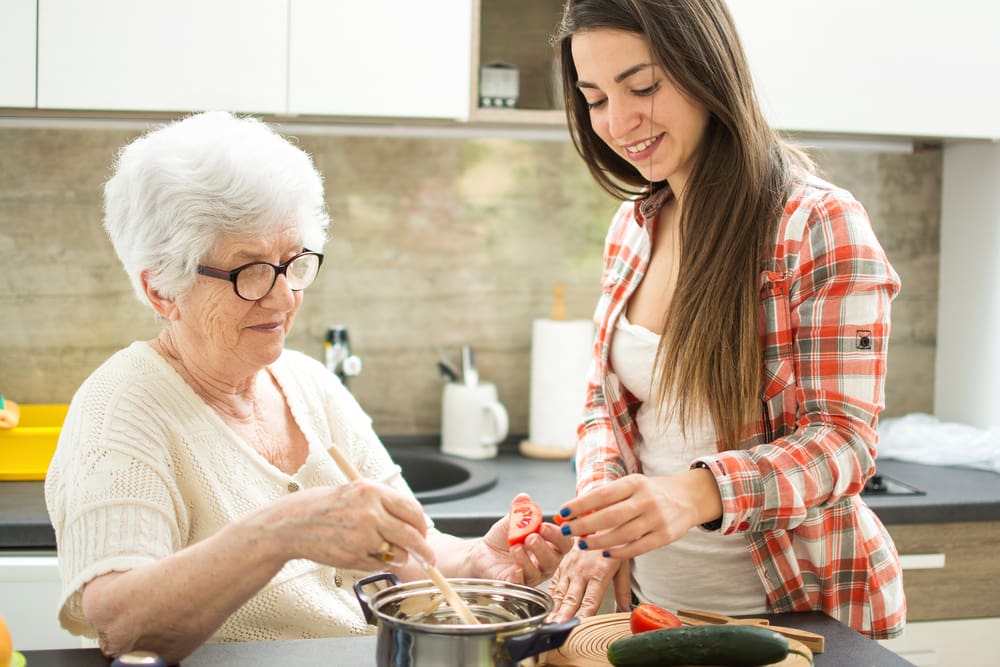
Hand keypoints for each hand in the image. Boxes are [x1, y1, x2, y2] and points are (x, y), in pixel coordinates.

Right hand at [256, 478, 434, 570]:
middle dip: (423, 550)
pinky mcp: (354, 557)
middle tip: (428, 558)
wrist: (294, 523)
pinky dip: (378, 563)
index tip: (424, 533)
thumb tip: (413, 523)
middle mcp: (370, 514)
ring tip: (381, 548)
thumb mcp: (358, 492)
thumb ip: (385, 504)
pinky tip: (363, 552)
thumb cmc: (327, 506)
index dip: (422, 525)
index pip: (413, 510)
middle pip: (411, 536)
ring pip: (398, 554)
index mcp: (373, 492)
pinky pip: (380, 565)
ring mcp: (362, 537)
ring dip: (397, 556)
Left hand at [470, 493, 572, 585]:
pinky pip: (521, 584)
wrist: (483, 552)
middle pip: (553, 560)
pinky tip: (515, 568)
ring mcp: (531, 575)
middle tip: (531, 537)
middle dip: (542, 548)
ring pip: (537, 572)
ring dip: (527, 559)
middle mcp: (544, 562)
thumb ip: (520, 510)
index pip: (563, 543)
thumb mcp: (512, 521)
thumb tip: (524, 498)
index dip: (557, 535)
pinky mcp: (516, 585)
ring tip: (515, 546)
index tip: (544, 525)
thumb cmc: (503, 538)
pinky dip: (519, 576)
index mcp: (549, 545)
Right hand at [546, 548, 630, 621]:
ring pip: (560, 594)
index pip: (591, 601)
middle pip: (571, 600)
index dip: (584, 616)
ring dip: (554, 610)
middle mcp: (582, 572)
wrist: (597, 520)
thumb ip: (623, 589)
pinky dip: (549, 598)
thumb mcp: (623, 564)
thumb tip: (627, 609)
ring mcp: (570, 568)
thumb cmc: (612, 542)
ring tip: (548, 623)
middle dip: (563, 616)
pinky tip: (545, 608)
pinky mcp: (562, 565)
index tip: (578, 628)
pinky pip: (554, 584)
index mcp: (599, 574)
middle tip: (556, 629)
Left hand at [556, 470, 720, 559]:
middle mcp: (645, 500)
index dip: (580, 504)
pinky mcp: (665, 536)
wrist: (690, 497)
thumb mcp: (633, 485)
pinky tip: (605, 553)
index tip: (562, 512)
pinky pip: (638, 548)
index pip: (602, 494)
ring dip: (598, 542)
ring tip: (582, 545)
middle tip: (567, 531)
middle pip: (610, 516)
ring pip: (622, 534)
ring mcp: (657, 519)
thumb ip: (609, 496)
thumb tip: (576, 510)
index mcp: (634, 483)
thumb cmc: (652, 491)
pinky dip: (619, 552)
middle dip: (584, 525)